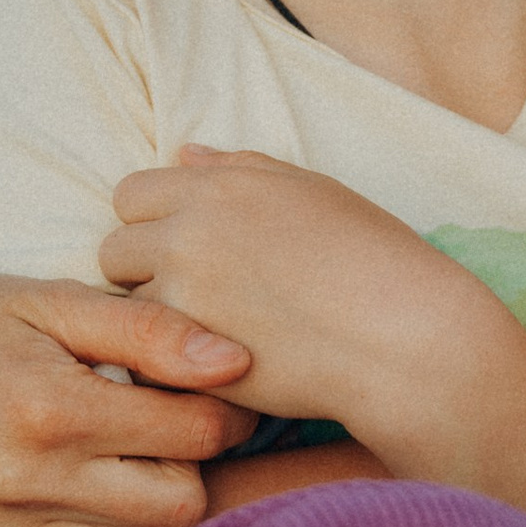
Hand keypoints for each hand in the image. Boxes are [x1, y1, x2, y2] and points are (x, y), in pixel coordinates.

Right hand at [0, 266, 255, 526]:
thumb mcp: (48, 297)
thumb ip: (147, 329)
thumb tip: (236, 361)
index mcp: (50, 408)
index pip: (195, 436)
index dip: (226, 410)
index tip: (222, 388)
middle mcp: (20, 482)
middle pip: (177, 508)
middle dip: (191, 465)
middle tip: (174, 424)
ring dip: (141, 498)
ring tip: (120, 448)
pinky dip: (81, 522)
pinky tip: (62, 476)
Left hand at [104, 150, 525, 526]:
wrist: (410, 340)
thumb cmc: (380, 267)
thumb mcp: (316, 195)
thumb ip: (240, 171)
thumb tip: (182, 153)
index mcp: (227, 179)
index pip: (135, 192)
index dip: (156, 228)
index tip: (191, 260)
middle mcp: (194, 219)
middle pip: (115, 246)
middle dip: (144, 275)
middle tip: (197, 308)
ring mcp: (183, 280)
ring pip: (125, 302)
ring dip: (154, 320)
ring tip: (210, 342)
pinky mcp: (185, 340)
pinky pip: (147, 354)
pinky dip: (172, 367)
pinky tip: (218, 374)